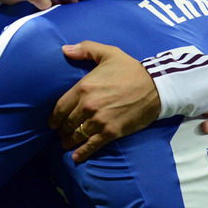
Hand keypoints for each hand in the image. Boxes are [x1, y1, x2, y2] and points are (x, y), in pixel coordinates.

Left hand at [49, 41, 160, 161]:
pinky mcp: (111, 132)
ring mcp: (99, 121)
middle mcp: (88, 106)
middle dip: (62, 130)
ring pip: (77, 135)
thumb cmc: (131, 69)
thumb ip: (85, 49)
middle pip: (67, 123)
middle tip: (60, 133)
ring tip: (66, 143)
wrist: (155, 87)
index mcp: (83, 87)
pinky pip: (92, 145)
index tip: (52, 122)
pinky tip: (76, 157)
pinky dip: (82, 153)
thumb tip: (64, 50)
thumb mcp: (108, 53)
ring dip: (69, 141)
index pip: (60, 107)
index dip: (54, 117)